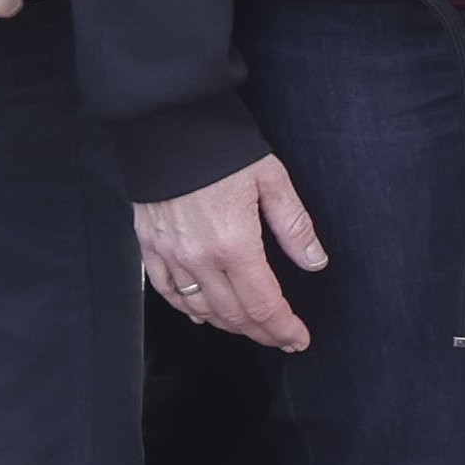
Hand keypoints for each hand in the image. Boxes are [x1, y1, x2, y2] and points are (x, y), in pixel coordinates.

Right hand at [136, 153, 325, 351]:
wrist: (168, 125)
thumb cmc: (223, 150)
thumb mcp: (272, 180)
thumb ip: (294, 225)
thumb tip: (315, 261)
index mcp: (235, 244)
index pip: (263, 305)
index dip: (283, 329)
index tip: (298, 339)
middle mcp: (199, 259)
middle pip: (234, 314)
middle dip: (262, 332)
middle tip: (281, 337)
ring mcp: (170, 255)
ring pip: (200, 309)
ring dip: (229, 324)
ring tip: (251, 327)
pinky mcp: (149, 246)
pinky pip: (167, 292)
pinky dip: (187, 309)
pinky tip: (202, 314)